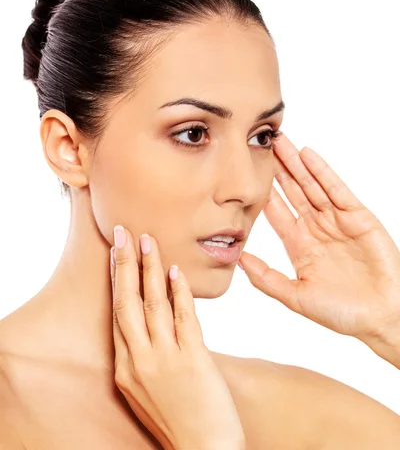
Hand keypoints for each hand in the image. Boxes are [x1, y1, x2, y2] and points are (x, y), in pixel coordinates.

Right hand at [110, 226, 245, 449]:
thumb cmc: (177, 418)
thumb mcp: (146, 389)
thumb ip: (143, 355)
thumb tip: (148, 322)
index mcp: (125, 368)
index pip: (117, 313)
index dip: (116, 280)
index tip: (117, 253)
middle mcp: (140, 361)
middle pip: (126, 302)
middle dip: (124, 264)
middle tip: (122, 232)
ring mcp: (165, 360)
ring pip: (152, 304)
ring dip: (150, 269)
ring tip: (148, 240)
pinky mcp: (193, 360)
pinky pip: (184, 318)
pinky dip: (179, 292)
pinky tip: (175, 271)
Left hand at [238, 132, 399, 343]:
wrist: (383, 316)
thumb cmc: (343, 313)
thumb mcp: (296, 297)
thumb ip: (266, 279)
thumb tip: (238, 259)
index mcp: (299, 245)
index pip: (276, 212)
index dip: (262, 192)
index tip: (246, 174)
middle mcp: (316, 228)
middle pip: (292, 191)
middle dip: (277, 169)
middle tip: (261, 145)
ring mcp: (337, 220)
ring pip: (311, 185)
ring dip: (296, 164)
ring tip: (280, 142)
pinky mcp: (358, 216)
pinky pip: (337, 189)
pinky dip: (322, 172)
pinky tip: (308, 156)